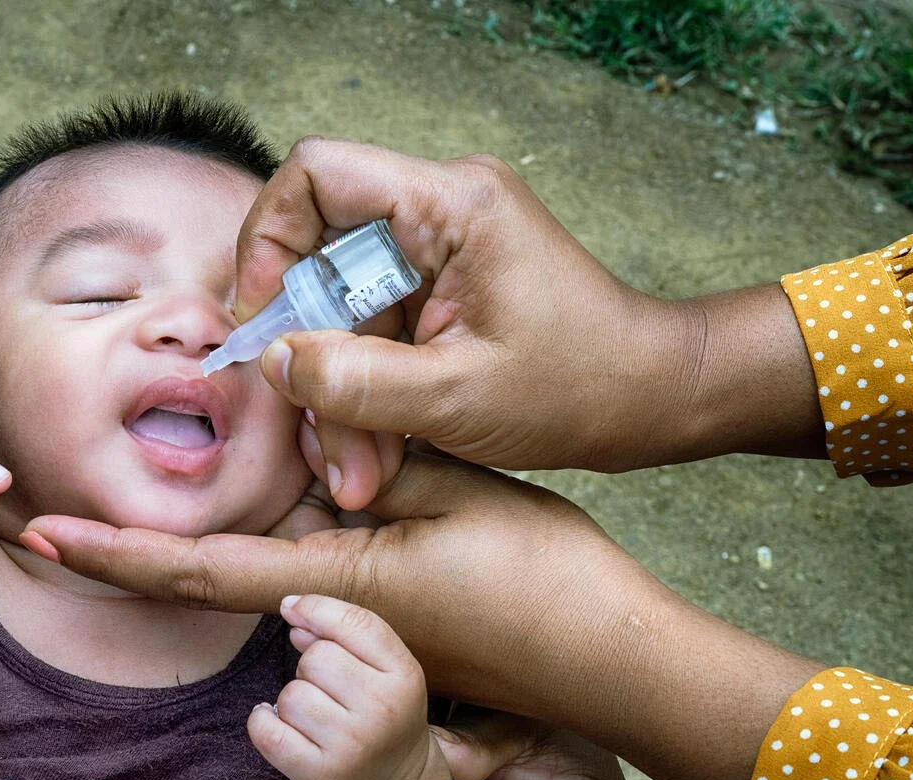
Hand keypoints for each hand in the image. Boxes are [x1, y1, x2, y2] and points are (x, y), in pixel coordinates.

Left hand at [21, 449, 819, 779]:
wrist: (612, 656)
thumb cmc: (543, 578)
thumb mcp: (453, 492)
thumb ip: (366, 450)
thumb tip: (300, 406)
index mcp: (333, 585)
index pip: (199, 570)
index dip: (117, 555)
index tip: (45, 536)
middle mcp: (328, 618)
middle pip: (213, 578)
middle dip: (135, 550)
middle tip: (55, 515)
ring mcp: (355, 628)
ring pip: (266, 571)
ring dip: (224, 535)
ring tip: (192, 496)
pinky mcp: (386, 622)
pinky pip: (312, 573)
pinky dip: (282, 534)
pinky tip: (301, 484)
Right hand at [233, 138, 820, 505]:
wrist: (651, 400)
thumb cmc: (580, 388)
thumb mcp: (456, 400)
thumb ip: (355, 382)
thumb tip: (274, 362)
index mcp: (452, 207)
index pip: (317, 175)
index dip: (267, 240)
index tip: (261, 319)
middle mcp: (440, 212)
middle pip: (320, 259)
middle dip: (308, 353)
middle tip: (314, 432)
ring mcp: (439, 253)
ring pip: (341, 311)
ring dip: (336, 391)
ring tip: (356, 471)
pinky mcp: (440, 292)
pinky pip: (370, 334)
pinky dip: (363, 394)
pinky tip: (373, 455)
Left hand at [249, 595, 434, 779]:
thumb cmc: (384, 718)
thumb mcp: (385, 673)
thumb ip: (345, 635)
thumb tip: (293, 610)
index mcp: (405, 676)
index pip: (355, 623)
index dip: (316, 608)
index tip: (291, 608)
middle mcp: (382, 709)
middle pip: (315, 657)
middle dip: (311, 667)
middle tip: (329, 692)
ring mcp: (352, 745)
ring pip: (290, 694)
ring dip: (292, 701)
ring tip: (317, 718)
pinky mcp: (321, 774)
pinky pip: (267, 730)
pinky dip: (262, 721)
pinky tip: (275, 722)